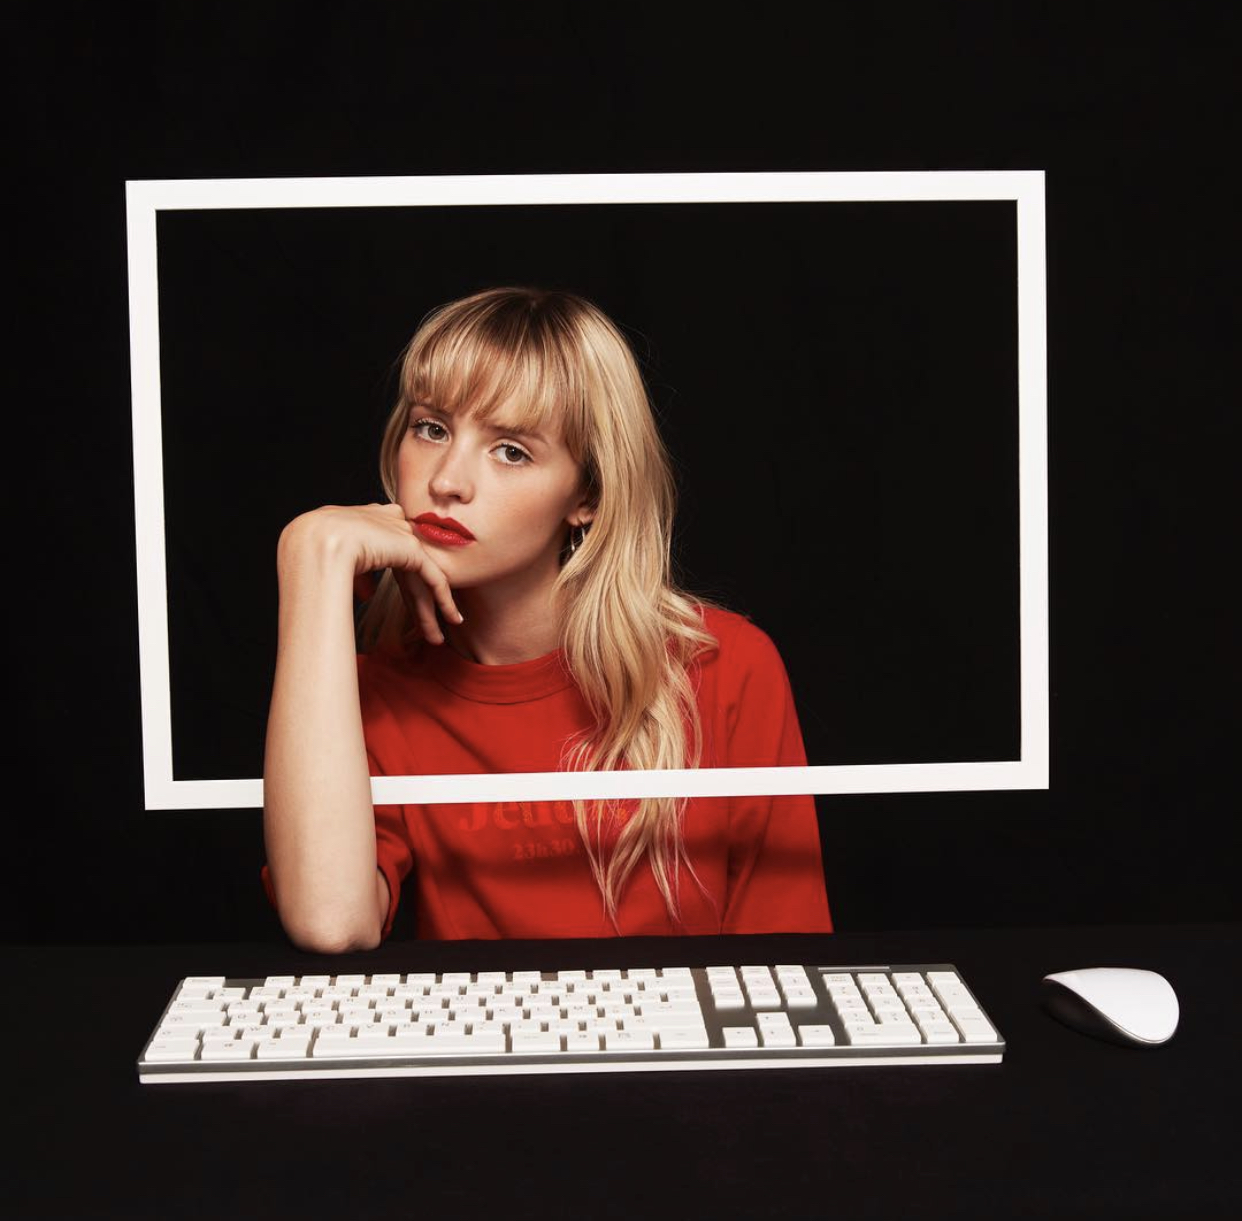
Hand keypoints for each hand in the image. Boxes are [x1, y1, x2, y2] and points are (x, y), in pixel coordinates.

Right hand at [281, 504, 462, 643]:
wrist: (316, 541)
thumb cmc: (311, 550)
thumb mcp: (335, 560)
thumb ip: (357, 572)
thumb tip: (367, 592)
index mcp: (367, 518)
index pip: (392, 548)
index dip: (399, 577)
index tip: (407, 601)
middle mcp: (389, 521)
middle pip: (409, 566)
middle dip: (418, 598)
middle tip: (427, 624)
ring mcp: (401, 532)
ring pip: (423, 575)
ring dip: (433, 608)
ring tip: (442, 632)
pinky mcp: (411, 548)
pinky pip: (434, 578)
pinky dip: (444, 599)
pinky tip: (453, 618)